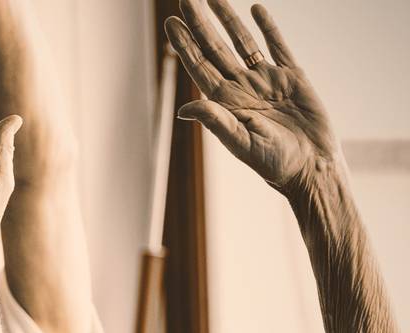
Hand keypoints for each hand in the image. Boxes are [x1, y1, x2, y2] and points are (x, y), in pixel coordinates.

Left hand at [166, 0, 336, 194]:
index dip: (184, 44)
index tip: (170, 22)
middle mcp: (241, 87)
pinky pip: (277, 47)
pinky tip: (256, 10)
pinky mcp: (292, 77)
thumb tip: (184, 109)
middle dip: (200, 23)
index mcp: (224, 102)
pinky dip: (268, 28)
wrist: (312, 167)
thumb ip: (216, 121)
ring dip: (228, 20)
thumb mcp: (240, 143)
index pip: (198, 65)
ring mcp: (265, 80)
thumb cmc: (274, 164)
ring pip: (242, 42)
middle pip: (215, 47)